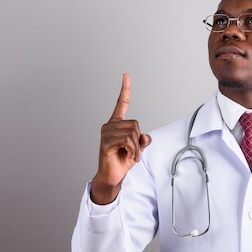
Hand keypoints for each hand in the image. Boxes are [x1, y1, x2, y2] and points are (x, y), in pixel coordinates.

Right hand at [91, 73, 151, 204]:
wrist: (112, 176)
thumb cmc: (122, 161)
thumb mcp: (137, 149)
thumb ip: (142, 140)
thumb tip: (145, 137)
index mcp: (116, 124)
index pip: (121, 104)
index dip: (125, 90)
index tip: (126, 75)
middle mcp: (109, 125)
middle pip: (135, 124)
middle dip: (138, 140)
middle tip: (133, 151)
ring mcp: (106, 133)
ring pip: (132, 133)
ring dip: (135, 147)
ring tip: (129, 155)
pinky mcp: (106, 142)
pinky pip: (127, 141)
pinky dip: (132, 151)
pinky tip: (127, 156)